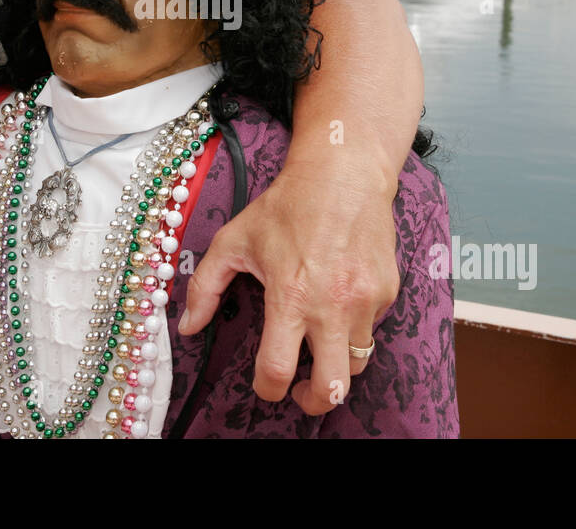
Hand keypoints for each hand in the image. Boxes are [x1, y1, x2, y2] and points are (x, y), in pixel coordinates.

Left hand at [180, 160, 398, 413]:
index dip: (267, 389)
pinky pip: (372, 327)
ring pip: (357, 362)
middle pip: (332, 388)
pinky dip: (355, 326)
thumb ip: (205, 287)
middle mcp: (331, 306)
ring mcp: (365, 301)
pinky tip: (339, 302)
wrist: (344, 174)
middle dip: (314, 402)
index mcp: (289, 297)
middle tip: (301, 392)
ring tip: (320, 349)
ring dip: (337, 364)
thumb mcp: (234, 239)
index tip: (266, 384)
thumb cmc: (287, 205)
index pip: (276, 370)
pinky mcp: (387, 291)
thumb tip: (187, 327)